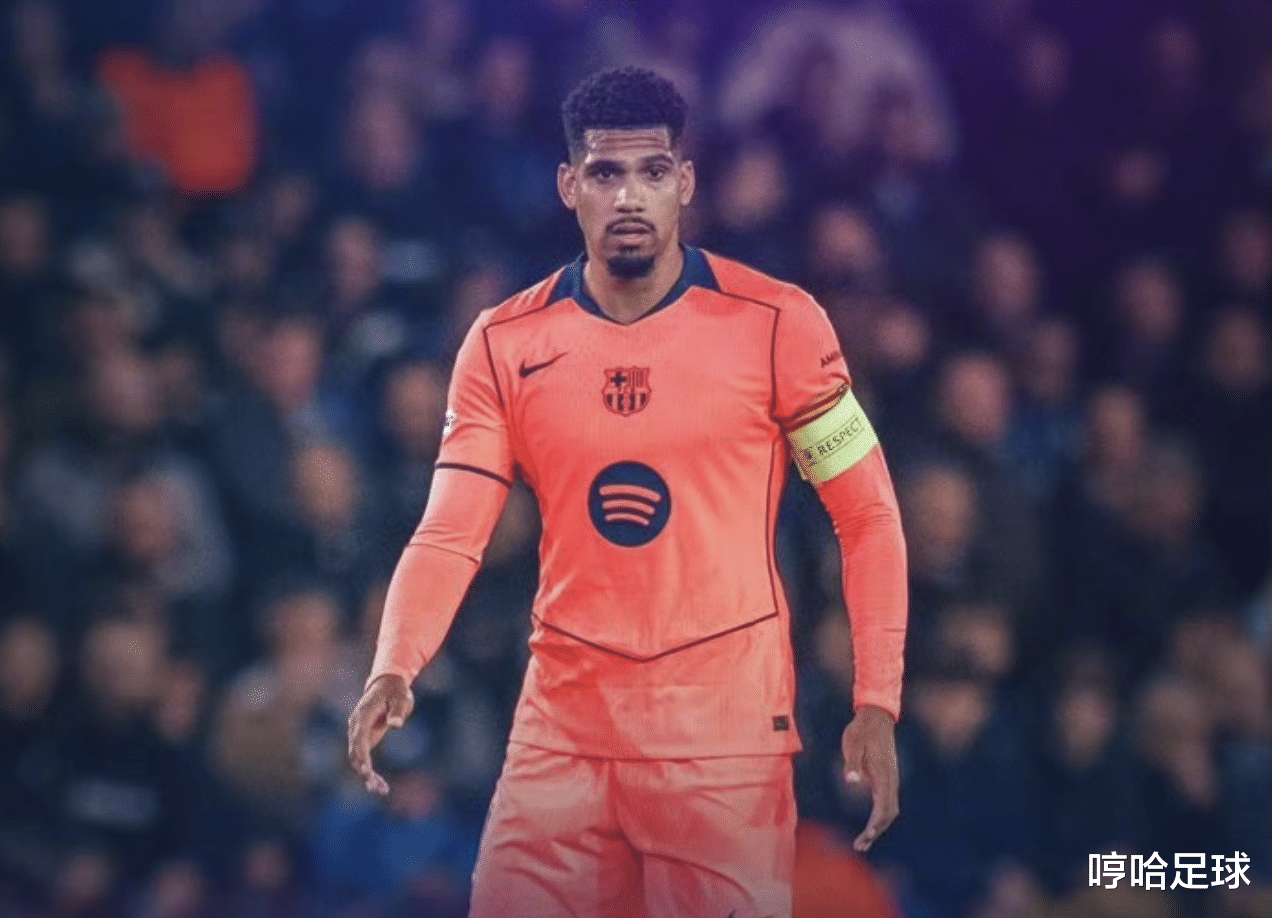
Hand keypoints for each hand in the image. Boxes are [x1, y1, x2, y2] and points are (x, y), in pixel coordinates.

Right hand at [347, 673, 413, 794]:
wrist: (386, 684)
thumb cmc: (395, 690)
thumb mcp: (400, 697)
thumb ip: (397, 711)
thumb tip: (395, 725)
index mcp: (363, 715)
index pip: (359, 737)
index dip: (361, 754)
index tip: (365, 770)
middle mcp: (356, 726)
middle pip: (355, 752)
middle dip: (364, 770)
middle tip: (375, 787)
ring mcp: (358, 734)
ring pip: (357, 759)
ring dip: (366, 775)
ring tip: (380, 790)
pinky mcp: (364, 740)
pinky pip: (363, 759)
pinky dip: (369, 772)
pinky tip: (380, 785)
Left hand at [840, 704, 899, 851]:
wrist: (876, 717)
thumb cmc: (862, 730)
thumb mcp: (853, 744)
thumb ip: (852, 763)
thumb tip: (851, 781)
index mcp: (884, 775)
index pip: (884, 807)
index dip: (876, 825)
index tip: (865, 837)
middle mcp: (891, 780)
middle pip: (889, 814)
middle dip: (876, 832)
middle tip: (859, 846)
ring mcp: (890, 780)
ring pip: (889, 810)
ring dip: (878, 828)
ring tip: (862, 842)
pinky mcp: (886, 778)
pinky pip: (886, 803)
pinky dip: (879, 818)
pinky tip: (870, 826)